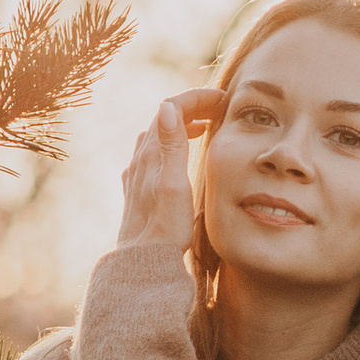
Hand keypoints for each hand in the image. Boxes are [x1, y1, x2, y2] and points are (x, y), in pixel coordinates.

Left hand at [113, 88, 222, 253]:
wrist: (144, 262)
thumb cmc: (164, 229)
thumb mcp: (174, 185)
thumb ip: (172, 145)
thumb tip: (168, 106)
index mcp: (151, 155)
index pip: (172, 108)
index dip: (197, 98)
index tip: (223, 99)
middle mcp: (140, 160)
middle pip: (164, 118)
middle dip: (192, 106)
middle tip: (218, 109)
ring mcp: (137, 174)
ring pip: (158, 136)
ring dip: (182, 124)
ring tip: (204, 127)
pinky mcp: (137, 189)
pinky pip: (153, 154)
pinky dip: (171, 144)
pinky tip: (178, 157)